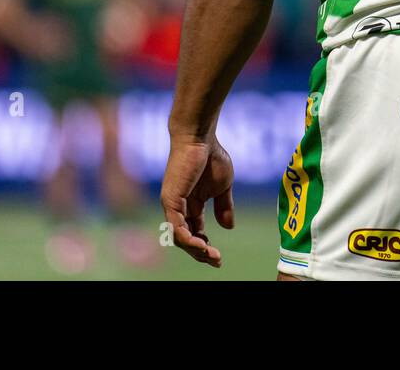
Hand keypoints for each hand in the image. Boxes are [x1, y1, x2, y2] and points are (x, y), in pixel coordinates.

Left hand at [161, 133, 234, 266]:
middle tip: (216, 261)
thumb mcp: (223, 187)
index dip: (205, 247)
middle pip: (186, 239)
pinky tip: (201, 244)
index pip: (195, 232)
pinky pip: (175, 227)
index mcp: (192, 205)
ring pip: (179, 237)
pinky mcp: (170, 200)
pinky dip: (187, 239)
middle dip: (201, 253)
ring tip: (211, 255)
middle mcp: (179, 207)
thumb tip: (228, 228)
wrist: (200, 138)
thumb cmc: (211, 156)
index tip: (219, 258)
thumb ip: (224, 206)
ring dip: (195, 250)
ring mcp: (172, 205)